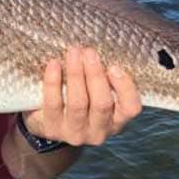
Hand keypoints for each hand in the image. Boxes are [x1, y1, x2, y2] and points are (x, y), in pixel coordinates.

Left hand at [22, 46, 141, 146]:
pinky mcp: (53, 129)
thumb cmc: (79, 98)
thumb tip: (101, 45)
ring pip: (78, 103)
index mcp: (116, 120)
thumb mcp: (96, 93)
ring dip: (76, 74)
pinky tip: (54, 64)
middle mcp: (99, 131)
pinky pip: (54, 103)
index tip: (114, 66)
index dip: (125, 88)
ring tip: (73, 52)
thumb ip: (104, 76)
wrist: (47, 122)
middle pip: (102, 104)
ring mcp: (75, 133)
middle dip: (95, 74)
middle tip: (88, 51)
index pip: (131, 108)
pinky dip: (53, 82)